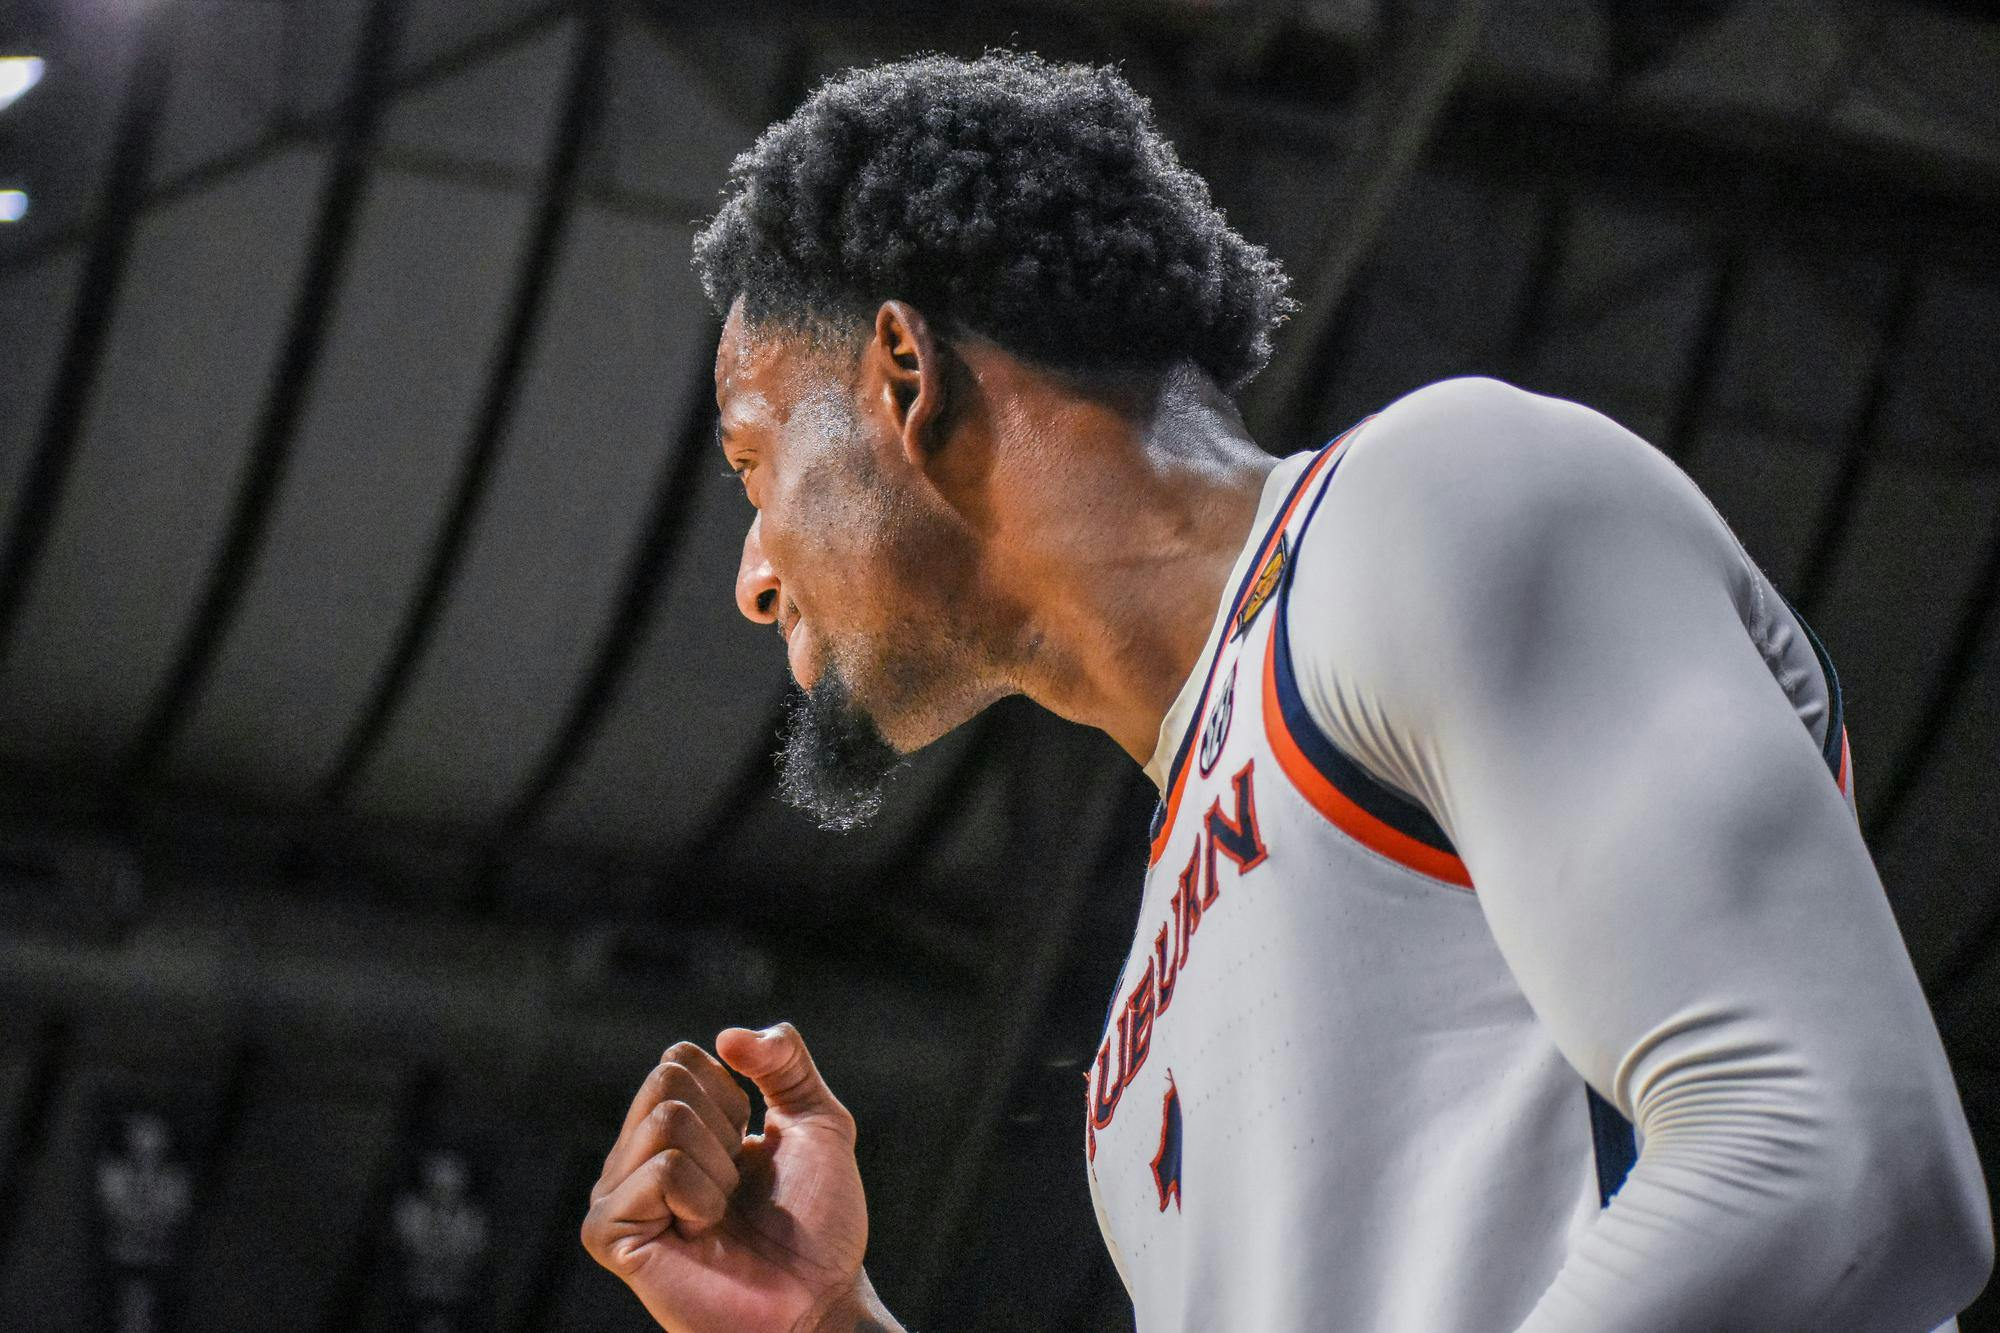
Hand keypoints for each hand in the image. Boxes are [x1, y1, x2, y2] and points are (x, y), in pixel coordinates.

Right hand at [581, 1024, 890, 1331]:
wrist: (820, 1300)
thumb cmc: (819, 1222)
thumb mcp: (818, 1120)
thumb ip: (784, 1061)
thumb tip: (728, 1035)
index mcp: (671, 1132)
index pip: (678, 1059)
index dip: (733, 1097)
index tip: (750, 1150)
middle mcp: (634, 1160)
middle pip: (666, 1080)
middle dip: (726, 1128)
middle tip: (736, 1187)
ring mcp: (616, 1197)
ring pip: (666, 1121)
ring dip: (720, 1170)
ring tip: (721, 1216)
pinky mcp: (609, 1235)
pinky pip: (660, 1170)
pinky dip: (702, 1197)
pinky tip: (703, 1235)